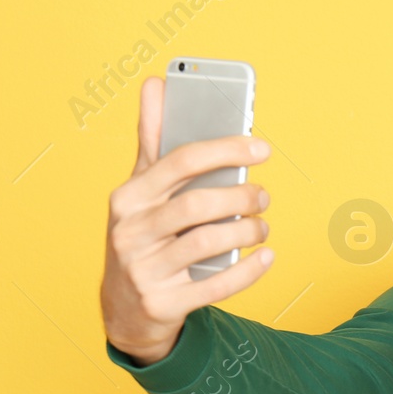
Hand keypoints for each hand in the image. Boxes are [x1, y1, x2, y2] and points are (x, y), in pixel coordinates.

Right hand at [100, 75, 275, 365]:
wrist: (125, 309)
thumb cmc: (142, 237)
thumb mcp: (139, 191)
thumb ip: (152, 141)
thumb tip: (155, 83)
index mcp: (127, 197)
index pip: (180, 161)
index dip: (226, 149)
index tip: (262, 147)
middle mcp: (130, 232)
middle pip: (198, 204)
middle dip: (241, 196)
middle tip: (263, 195)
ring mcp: (144, 270)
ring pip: (208, 242)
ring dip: (247, 231)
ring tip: (262, 225)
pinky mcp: (163, 303)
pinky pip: (216, 285)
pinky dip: (248, 271)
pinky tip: (266, 257)